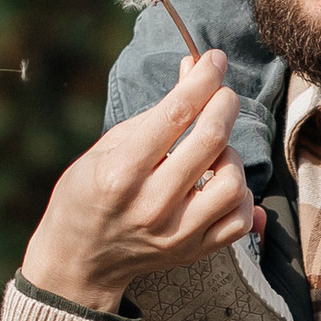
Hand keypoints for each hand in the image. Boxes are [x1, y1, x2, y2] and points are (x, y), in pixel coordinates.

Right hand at [21, 52, 251, 310]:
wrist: (79, 260)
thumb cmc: (88, 194)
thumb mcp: (107, 147)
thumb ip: (156, 112)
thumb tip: (195, 69)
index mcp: (122, 173)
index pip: (176, 115)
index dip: (202, 80)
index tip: (215, 59)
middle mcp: (152, 205)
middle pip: (211, 141)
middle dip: (224, 104)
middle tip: (221, 95)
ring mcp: (176, 234)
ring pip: (234, 182)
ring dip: (231, 156)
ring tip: (212, 153)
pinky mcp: (194, 251)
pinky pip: (240, 219)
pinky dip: (240, 195)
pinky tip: (220, 183)